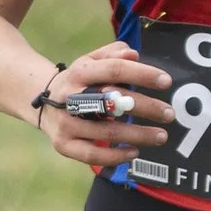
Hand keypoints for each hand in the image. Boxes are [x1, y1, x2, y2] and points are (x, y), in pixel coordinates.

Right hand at [39, 40, 173, 166]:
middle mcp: (70, 97)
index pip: (114, 70)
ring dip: (137, 135)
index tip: (167, 82)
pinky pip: (92, 154)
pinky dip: (115, 155)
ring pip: (106, 131)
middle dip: (145, 107)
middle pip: (111, 101)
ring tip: (161, 136)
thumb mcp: (92, 60)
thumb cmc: (80, 80)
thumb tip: (134, 55)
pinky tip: (135, 152)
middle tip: (169, 113)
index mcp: (80, 72)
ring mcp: (65, 123)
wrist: (40, 100)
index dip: (142, 74)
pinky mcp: (63, 144)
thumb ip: (113, 54)